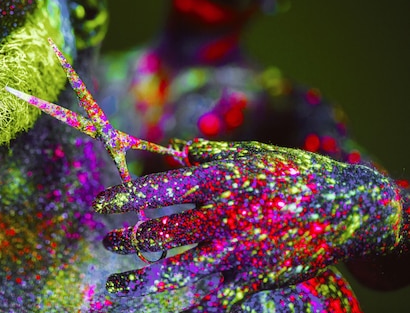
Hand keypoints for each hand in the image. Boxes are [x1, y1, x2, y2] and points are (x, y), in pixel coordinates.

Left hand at [93, 139, 403, 309]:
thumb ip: (214, 155)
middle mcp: (225, 214)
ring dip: (142, 278)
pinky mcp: (255, 276)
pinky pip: (214, 298)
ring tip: (114, 284)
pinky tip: (163, 311)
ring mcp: (240, 248)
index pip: (162, 188)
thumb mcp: (253, 155)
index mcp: (221, 179)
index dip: (127, 197)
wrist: (346, 207)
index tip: (100, 205)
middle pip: (164, 230)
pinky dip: (186, 307)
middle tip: (109, 241)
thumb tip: (180, 149)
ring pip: (180, 267)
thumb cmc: (293, 173)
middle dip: (130, 238)